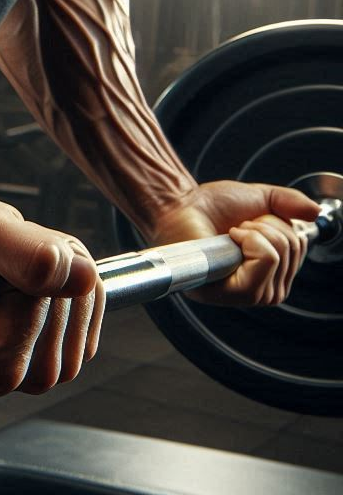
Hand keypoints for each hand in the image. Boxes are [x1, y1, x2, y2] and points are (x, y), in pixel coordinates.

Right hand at [0, 191, 103, 396]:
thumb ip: (24, 255)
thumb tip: (85, 278)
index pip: (32, 310)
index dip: (11, 273)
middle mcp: (23, 378)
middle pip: (65, 310)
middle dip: (40, 268)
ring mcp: (48, 362)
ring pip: (84, 302)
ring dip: (56, 266)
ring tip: (9, 264)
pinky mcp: (68, 341)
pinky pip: (93, 296)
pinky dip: (69, 267)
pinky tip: (31, 270)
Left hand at [150, 181, 318, 305]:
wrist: (178, 204)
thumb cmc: (210, 206)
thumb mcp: (260, 199)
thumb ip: (290, 203)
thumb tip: (316, 213)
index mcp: (267, 273)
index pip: (299, 251)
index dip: (279, 226)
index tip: (250, 222)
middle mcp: (259, 289)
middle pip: (292, 252)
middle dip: (268, 226)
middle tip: (238, 226)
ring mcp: (245, 294)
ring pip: (279, 255)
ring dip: (257, 232)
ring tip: (232, 233)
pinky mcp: (230, 292)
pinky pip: (265, 261)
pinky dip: (252, 240)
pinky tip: (231, 238)